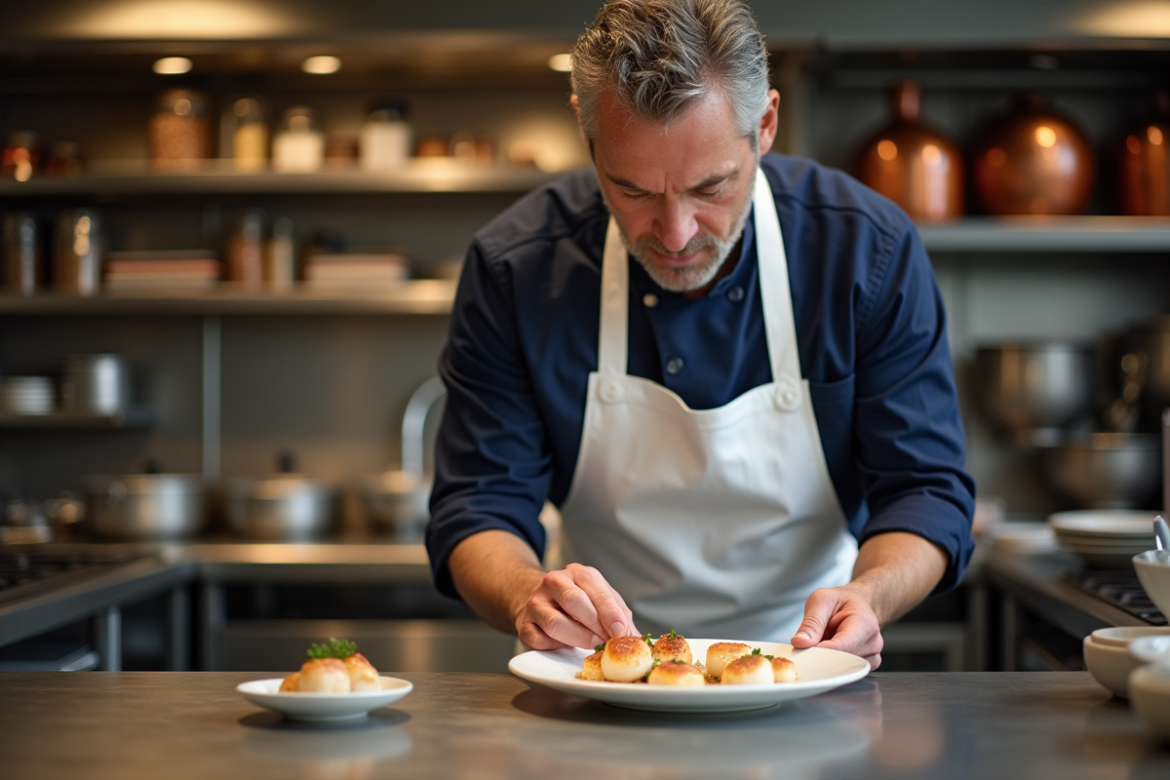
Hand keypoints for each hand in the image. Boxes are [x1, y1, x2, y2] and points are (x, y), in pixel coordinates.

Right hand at [515, 563, 636, 650]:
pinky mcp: (524, 625)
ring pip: (555, 623)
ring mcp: (536, 603)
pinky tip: (565, 645)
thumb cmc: (579, 603)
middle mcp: (554, 582)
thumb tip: (635, 638)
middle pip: (573, 601)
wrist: (541, 601)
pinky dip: (555, 647)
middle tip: (607, 641)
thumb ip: (619, 616)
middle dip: (594, 625)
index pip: (595, 590)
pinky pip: (539, 639)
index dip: (609, 613)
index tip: (620, 631)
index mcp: (579, 573)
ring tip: (591, 644)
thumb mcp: (602, 600)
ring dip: (577, 638)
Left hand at [790, 584, 883, 668]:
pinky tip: (830, 650)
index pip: (842, 647)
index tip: (803, 652)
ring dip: (826, 660)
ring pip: (842, 669)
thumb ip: (812, 622)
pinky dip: (832, 664)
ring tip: (824, 641)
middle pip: (842, 661)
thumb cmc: (840, 601)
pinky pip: (844, 672)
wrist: (855, 604)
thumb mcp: (821, 600)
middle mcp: (872, 643)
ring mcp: (871, 656)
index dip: (820, 652)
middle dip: (821, 656)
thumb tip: (800, 643)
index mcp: (864, 623)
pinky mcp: (864, 666)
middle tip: (807, 645)